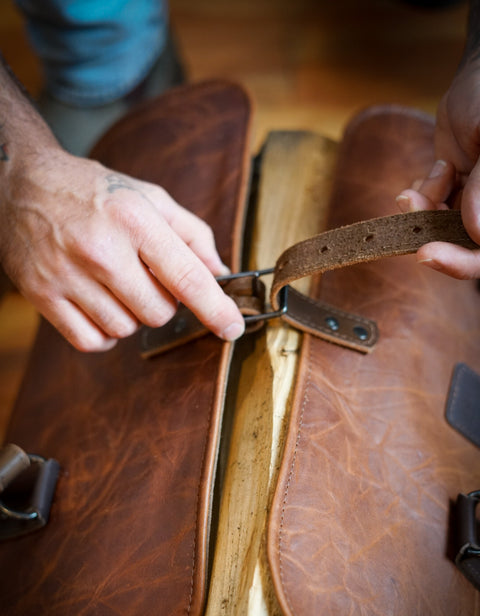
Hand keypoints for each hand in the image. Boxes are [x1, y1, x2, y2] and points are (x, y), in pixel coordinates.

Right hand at [0, 148, 244, 350]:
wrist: (24, 184)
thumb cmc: (95, 193)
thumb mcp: (150, 197)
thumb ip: (192, 234)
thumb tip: (220, 273)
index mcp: (134, 219)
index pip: (186, 277)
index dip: (215, 309)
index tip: (232, 328)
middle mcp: (101, 248)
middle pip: (158, 312)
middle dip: (163, 303)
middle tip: (147, 280)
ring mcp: (67, 275)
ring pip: (126, 329)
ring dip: (131, 316)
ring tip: (118, 287)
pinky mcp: (42, 295)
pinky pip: (91, 341)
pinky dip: (104, 334)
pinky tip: (101, 307)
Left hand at [396, 57, 479, 278]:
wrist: (479, 72)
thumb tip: (477, 233)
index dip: (462, 262)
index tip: (426, 253)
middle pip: (464, 246)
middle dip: (433, 236)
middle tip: (408, 226)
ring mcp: (476, 200)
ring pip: (442, 227)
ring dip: (422, 213)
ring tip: (414, 191)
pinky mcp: (455, 188)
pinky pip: (432, 208)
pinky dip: (420, 199)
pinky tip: (421, 182)